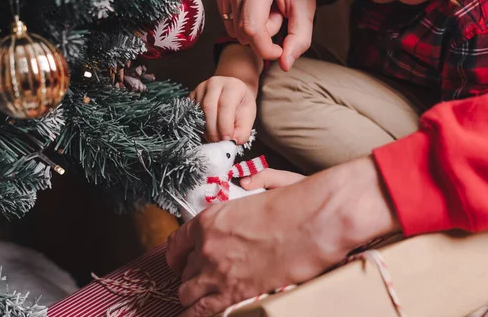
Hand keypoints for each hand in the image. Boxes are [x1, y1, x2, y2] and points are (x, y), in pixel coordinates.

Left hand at [166, 156, 399, 316]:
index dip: (176, 256)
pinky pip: (201, 311)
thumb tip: (246, 184)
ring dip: (192, 296)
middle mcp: (207, 246)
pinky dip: (195, 314)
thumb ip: (249, 191)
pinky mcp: (234, 292)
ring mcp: (218, 271)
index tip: (180, 262)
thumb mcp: (263, 191)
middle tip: (201, 279)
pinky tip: (196, 315)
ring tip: (199, 299)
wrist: (312, 224)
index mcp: (209, 220)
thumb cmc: (295, 206)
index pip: (177, 243)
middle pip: (184, 270)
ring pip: (187, 293)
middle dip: (191, 275)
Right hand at [190, 76, 255, 143]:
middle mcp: (215, 83)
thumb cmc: (241, 105)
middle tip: (218, 143)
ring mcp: (201, 88)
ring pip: (198, 111)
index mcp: (232, 86)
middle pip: (209, 108)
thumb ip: (243, 131)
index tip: (226, 140)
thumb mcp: (248, 117)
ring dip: (204, 129)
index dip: (225, 125)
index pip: (226, 106)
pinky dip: (197, 125)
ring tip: (213, 138)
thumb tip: (233, 142)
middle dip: (213, 130)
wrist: (232, 92)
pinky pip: (190, 113)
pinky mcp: (192, 95)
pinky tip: (205, 131)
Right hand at [214, 0, 318, 70]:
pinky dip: (243, 16)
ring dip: (253, 26)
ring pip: (233, 28)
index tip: (281, 48)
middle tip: (279, 14)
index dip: (266, 49)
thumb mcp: (306, 7)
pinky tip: (257, 2)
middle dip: (263, 34)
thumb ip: (299, 38)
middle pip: (242, 33)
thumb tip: (285, 65)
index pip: (251, 31)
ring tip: (268, 7)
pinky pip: (227, 17)